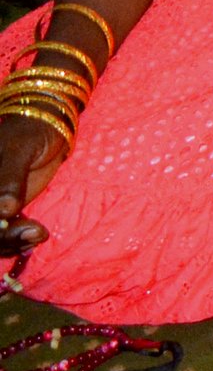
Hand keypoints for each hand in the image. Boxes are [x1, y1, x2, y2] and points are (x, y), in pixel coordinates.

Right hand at [0, 110, 72, 251]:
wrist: (49, 128)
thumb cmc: (31, 131)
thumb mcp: (20, 149)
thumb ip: (10, 178)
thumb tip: (3, 210)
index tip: (5, 224)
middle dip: (2, 237)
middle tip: (35, 231)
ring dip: (11, 242)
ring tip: (39, 233)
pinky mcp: (4, 212)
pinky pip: (4, 235)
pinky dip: (17, 241)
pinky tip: (37, 235)